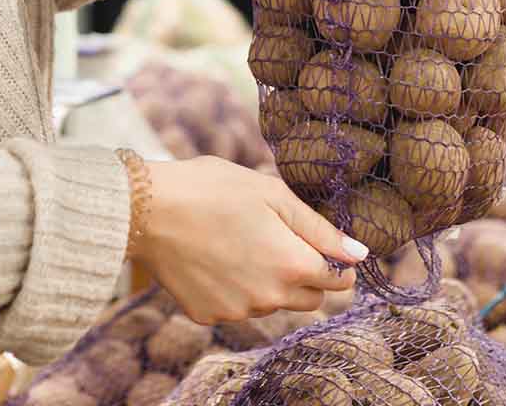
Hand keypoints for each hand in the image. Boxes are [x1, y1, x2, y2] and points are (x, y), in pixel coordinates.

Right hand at [132, 157, 363, 324]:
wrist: (146, 210)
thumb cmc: (211, 189)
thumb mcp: (273, 194)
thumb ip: (320, 228)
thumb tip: (359, 254)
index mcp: (292, 265)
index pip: (339, 280)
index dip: (335, 260)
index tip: (319, 242)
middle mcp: (269, 297)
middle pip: (310, 298)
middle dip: (305, 273)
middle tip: (277, 238)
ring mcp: (237, 311)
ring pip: (272, 303)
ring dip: (269, 281)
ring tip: (240, 242)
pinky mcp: (208, 315)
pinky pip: (236, 307)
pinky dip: (234, 288)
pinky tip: (215, 258)